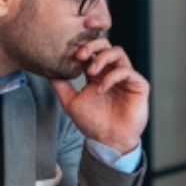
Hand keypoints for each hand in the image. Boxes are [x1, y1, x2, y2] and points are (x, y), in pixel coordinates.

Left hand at [53, 39, 149, 154]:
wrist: (109, 141)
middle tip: (80, 55)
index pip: (92, 50)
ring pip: (118, 52)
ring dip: (102, 58)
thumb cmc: (92, 123)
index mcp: (97, 73)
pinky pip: (126, 71)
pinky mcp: (138, 84)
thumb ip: (60, 85)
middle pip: (106, 44)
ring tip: (90, 71)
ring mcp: (126, 77)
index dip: (82, 45)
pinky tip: (101, 88)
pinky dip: (112, 76)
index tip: (71, 53)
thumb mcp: (70, 102)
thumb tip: (47, 70)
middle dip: (92, 45)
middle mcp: (111, 71)